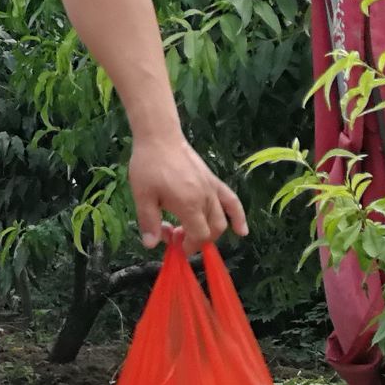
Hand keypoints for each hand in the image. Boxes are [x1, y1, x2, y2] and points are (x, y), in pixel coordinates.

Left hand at [128, 134, 247, 248]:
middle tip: (177, 237)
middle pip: (212, 230)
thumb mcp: (142, 196)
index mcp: (189, 204)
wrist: (160, 138)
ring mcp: (212, 189)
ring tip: (195, 234)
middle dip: (198, 240)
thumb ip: (149, 222)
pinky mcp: (214, 180)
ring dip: (212, 232)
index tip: (174, 246)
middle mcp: (206, 198)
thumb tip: (150, 245)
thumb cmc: (148, 166)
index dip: (188, 246)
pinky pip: (232, 201)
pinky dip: (238, 217)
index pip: (198, 236)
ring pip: (222, 219)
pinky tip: (241, 231)